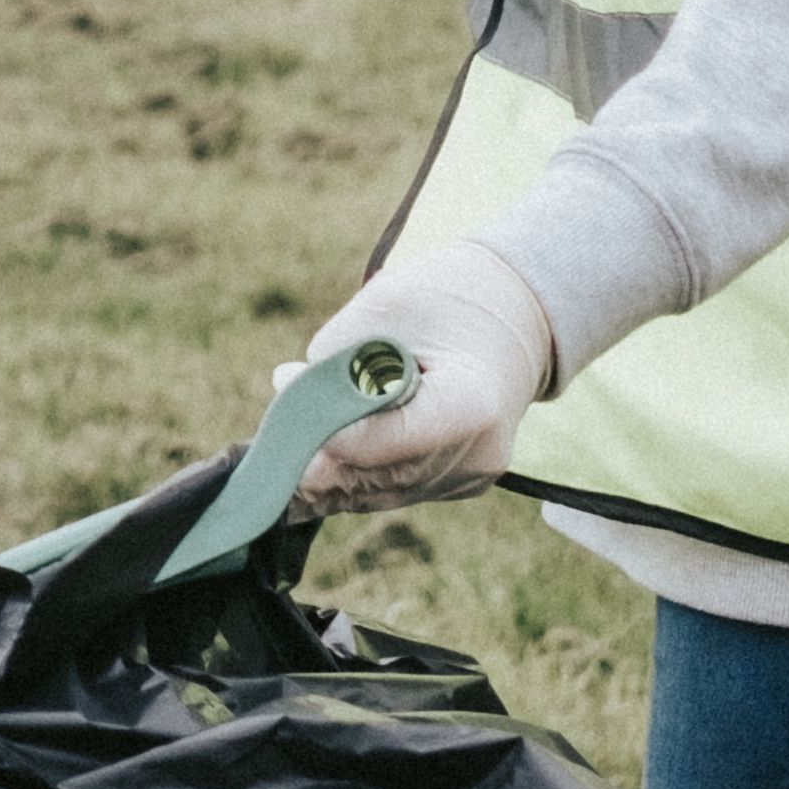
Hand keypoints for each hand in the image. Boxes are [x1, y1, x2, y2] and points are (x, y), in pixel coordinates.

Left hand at [282, 238, 559, 511]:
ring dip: (329, 471)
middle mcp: (476, 455)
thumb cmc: (451, 296)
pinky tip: (317, 457)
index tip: (286, 385)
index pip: (383, 440)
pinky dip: (355, 474)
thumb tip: (289, 393)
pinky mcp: (459, 485)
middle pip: (376, 473)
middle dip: (317, 453)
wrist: (518, 314)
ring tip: (285, 445)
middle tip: (271, 430)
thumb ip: (338, 355)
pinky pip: (394, 489)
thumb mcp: (388, 302)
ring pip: (378, 491)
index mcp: (471, 405)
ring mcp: (470, 478)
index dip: (327, 428)